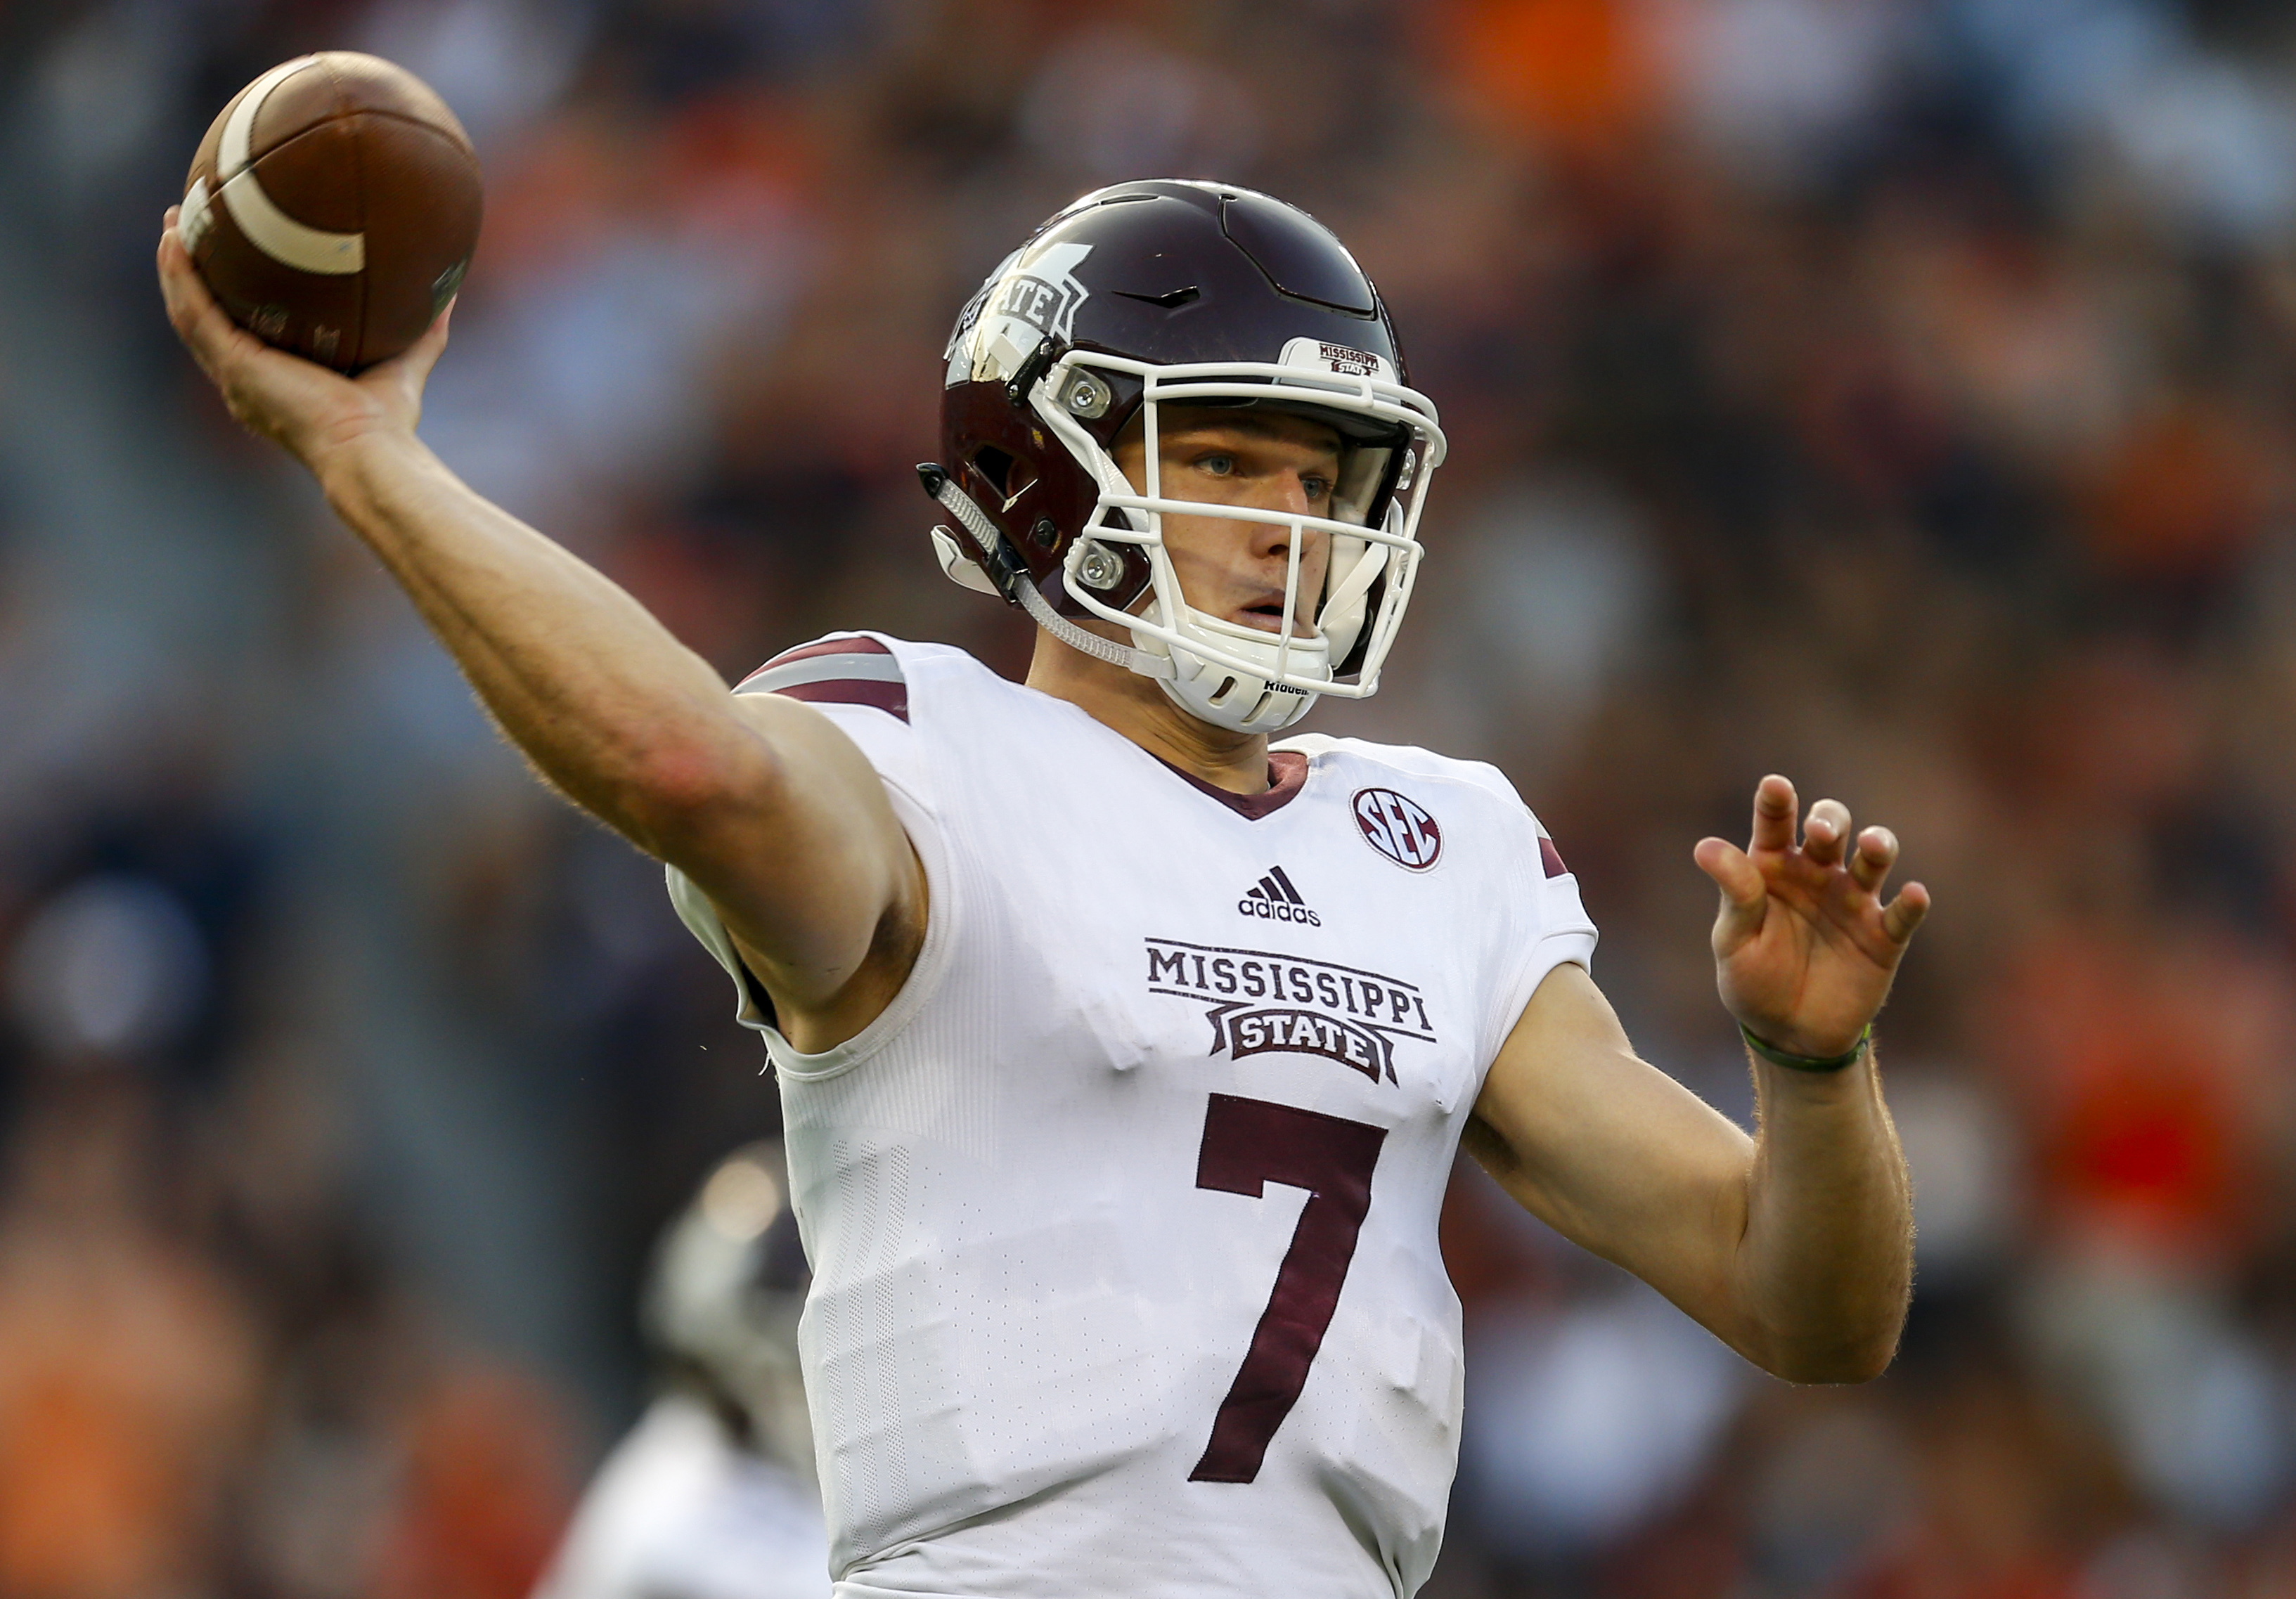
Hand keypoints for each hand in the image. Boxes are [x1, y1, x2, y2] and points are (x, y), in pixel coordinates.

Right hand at [156, 206, 449, 470]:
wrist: (370, 449)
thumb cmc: (387, 423)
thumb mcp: (405, 364)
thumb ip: (424, 331)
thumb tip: (450, 293)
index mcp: (274, 382)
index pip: (240, 333)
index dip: (229, 297)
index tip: (229, 257)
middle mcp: (245, 381)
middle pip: (204, 319)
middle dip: (191, 276)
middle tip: (184, 231)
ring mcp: (234, 377)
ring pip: (189, 314)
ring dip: (176, 269)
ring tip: (171, 225)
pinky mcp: (233, 367)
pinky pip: (194, 315)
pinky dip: (181, 278)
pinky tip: (173, 242)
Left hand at [1693, 775, 1928, 1059]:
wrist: (1787, 1034)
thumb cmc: (1753, 980)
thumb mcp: (1734, 940)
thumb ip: (1734, 893)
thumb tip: (1705, 847)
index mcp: (1773, 868)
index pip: (1775, 823)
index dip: (1777, 801)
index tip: (1775, 786)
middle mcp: (1817, 874)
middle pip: (1831, 829)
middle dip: (1831, 820)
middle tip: (1821, 832)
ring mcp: (1853, 902)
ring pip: (1875, 859)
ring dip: (1879, 846)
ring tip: (1874, 846)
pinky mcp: (1883, 937)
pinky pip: (1902, 914)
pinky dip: (1911, 904)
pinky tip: (1913, 895)